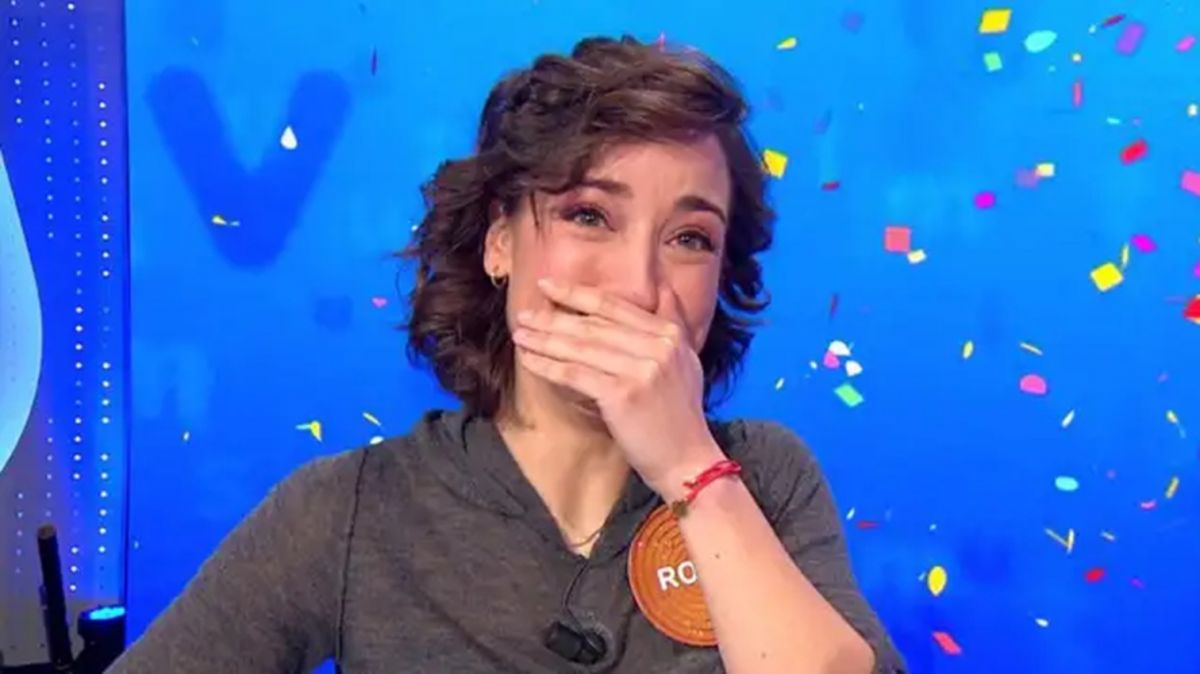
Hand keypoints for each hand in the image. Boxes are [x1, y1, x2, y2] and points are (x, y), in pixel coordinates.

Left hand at [510, 277, 726, 499]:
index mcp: (670, 334)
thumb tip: (661, 283)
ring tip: (520, 334)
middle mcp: (658, 346)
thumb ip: (673, 320)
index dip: (577, 293)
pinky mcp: (622, 394)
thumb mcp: (686, 359)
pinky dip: (548, 365)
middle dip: (554, 318)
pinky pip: (576, 373)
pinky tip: (529, 360)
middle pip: (594, 325)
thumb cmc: (680, 414)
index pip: (615, 306)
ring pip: (581, 347)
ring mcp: (641, 370)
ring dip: (545, 339)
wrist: (687, 460)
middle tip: (524, 314)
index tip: (548, 285)